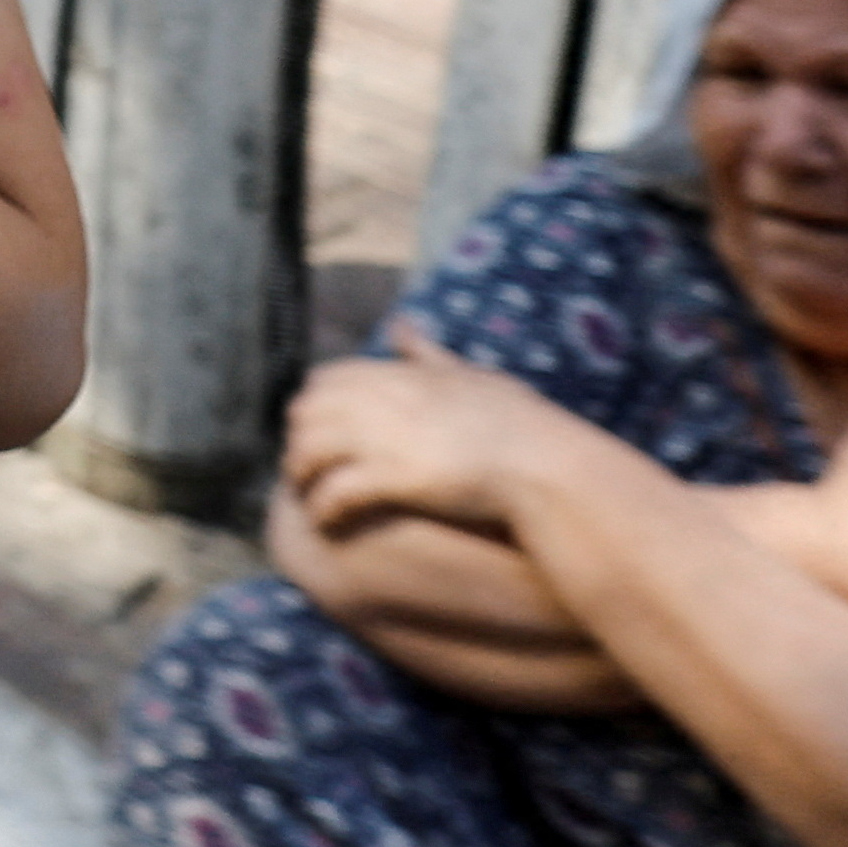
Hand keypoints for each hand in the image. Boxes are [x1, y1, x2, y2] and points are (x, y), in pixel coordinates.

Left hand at [281, 320, 597, 538]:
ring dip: (301, 474)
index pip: (327, 379)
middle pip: (309, 412)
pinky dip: (323, 507)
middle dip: (299, 438)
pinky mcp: (395, 479)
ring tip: (307, 496)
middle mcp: (387, 399)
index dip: (316, 406)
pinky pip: (335, 492)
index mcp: (402, 375)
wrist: (548, 468)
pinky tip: (327, 522)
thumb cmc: (520, 427)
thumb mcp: (471, 376)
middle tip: (304, 468)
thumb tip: (399, 323)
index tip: (319, 430)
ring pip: (310, 450)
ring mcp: (388, 438)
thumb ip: (428, 354)